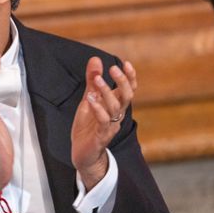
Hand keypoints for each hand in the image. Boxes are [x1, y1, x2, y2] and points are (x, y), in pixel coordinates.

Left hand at [71, 57, 136, 189]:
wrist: (83, 153)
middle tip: (113, 68)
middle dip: (122, 81)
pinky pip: (104, 121)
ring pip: (115, 107)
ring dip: (107, 92)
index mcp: (115, 105)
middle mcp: (117, 115)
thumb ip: (92, 81)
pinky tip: (90, 100)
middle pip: (127, 96)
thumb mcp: (89, 100)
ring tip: (97, 80)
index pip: (129, 89)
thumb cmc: (88, 126)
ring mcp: (110, 126)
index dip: (130, 77)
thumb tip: (96, 59)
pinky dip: (98, 109)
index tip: (126, 63)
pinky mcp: (101, 136)